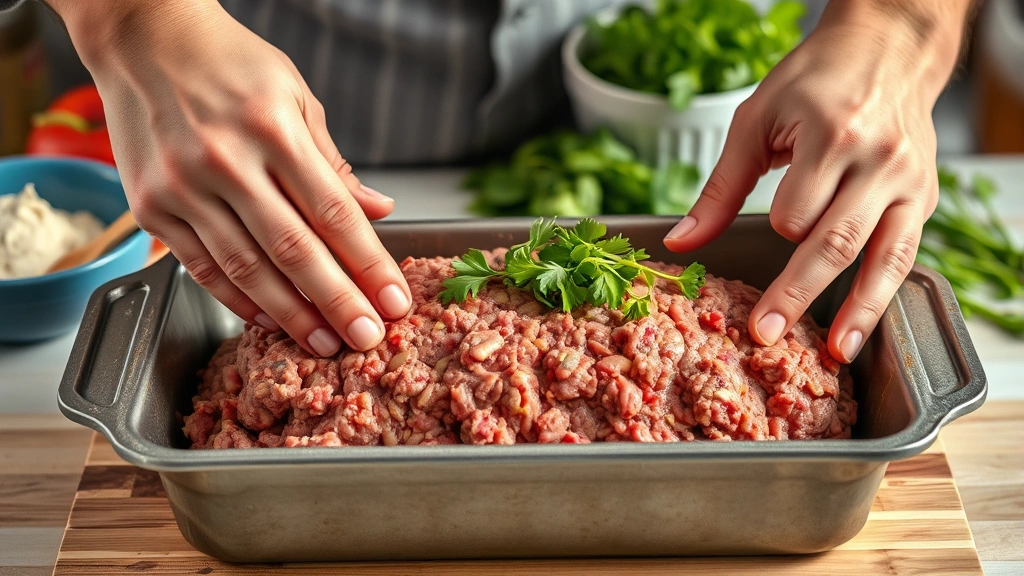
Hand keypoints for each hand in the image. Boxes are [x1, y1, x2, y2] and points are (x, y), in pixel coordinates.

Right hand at [55, 0, 410, 355]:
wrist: (144, 37)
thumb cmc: (230, 64)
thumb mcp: (296, 97)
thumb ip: (333, 163)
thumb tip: (378, 209)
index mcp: (273, 129)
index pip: (333, 213)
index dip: (368, 264)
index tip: (394, 301)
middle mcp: (226, 160)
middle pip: (294, 249)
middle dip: (337, 302)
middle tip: (368, 338)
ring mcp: (183, 186)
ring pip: (246, 268)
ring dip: (290, 313)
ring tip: (324, 342)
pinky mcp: (150, 206)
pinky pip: (201, 265)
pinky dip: (236, 298)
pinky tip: (267, 320)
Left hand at [663, 0, 970, 362]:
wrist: (887, 49)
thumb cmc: (814, 81)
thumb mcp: (756, 121)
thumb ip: (721, 188)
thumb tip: (680, 243)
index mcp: (831, 133)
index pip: (795, 210)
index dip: (776, 229)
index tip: (763, 244)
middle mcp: (878, 158)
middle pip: (834, 242)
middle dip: (797, 294)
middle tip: (765, 335)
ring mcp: (908, 180)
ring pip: (881, 257)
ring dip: (857, 310)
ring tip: (835, 352)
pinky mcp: (924, 198)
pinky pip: (904, 255)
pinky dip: (883, 296)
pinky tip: (861, 329)